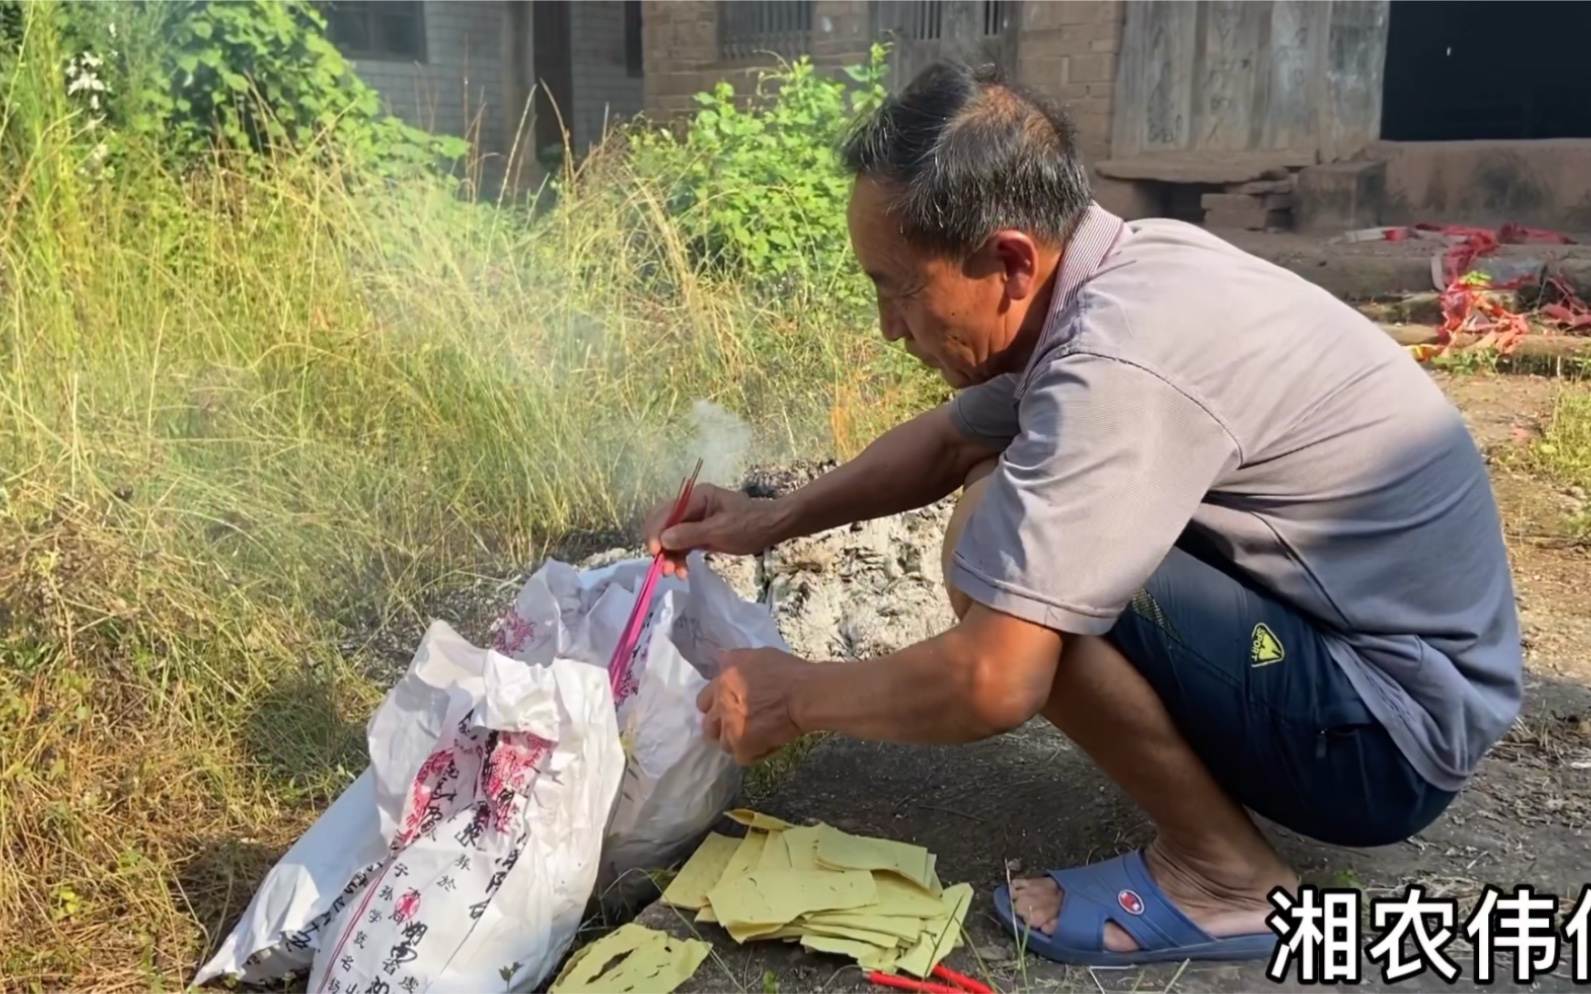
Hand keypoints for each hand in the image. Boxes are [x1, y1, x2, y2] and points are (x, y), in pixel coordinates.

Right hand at [642, 483, 788, 578]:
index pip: (666, 513)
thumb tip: (663, 540)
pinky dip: (679, 557)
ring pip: (670, 537)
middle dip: (659, 545)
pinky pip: (681, 544)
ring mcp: (694, 520)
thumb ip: (690, 534)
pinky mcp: (698, 533)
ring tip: (673, 573)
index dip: (656, 532)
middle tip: (663, 567)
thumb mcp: (720, 530)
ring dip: (669, 555)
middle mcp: (691, 506)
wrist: (771, 528)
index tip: (655, 552)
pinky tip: (682, 571)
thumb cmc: (749, 526)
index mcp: (696, 497)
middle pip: (663, 523)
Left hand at [697, 647, 810, 763]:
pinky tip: (768, 745)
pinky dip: (756, 753)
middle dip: (721, 727)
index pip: (703, 700)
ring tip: (757, 737)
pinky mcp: (742, 746)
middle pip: (709, 726)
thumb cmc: (785, 672)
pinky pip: (743, 757)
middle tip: (739, 726)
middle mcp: (720, 705)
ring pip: (724, 744)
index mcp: (721, 683)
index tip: (727, 708)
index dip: (715, 706)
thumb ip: (734, 659)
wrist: (802, 693)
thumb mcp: (756, 655)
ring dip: (738, 742)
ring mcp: (729, 728)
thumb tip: (720, 657)